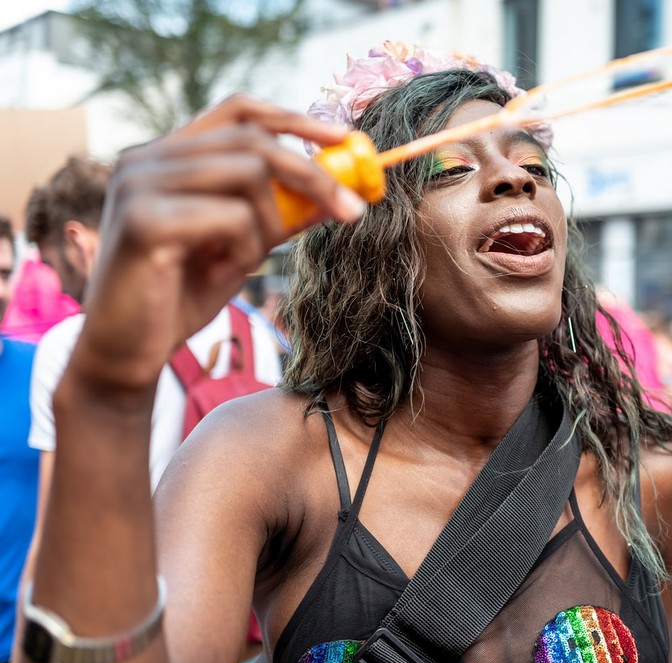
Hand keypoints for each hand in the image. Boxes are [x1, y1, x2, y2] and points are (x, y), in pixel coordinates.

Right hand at [70, 95, 364, 397]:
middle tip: (352, 212)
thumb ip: (280, 213)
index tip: (345, 138)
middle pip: (254, 140)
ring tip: (246, 259)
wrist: (127, 351)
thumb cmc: (181, 296)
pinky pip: (233, 217)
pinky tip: (223, 271)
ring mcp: (139, 185)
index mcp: (165, 155)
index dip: (295, 119)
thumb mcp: (243, 246)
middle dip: (314, 175)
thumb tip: (340, 190)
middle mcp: (145, 159)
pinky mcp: (142, 221)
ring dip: (271, 224)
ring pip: (249, 175)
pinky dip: (246, 249)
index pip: (238, 110)